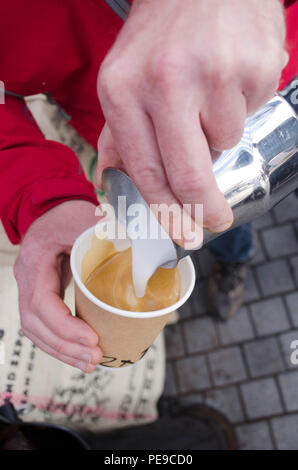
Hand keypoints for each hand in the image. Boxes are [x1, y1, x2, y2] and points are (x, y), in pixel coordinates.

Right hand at [14, 200, 102, 372]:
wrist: (51, 210)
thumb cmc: (68, 213)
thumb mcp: (86, 218)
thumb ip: (108, 234)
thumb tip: (142, 250)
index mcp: (36, 259)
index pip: (41, 301)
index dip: (64, 325)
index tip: (91, 338)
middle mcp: (27, 277)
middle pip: (35, 323)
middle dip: (65, 345)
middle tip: (95, 357)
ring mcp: (29, 288)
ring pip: (36, 330)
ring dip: (62, 351)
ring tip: (89, 363)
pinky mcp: (39, 295)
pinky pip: (42, 326)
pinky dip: (59, 343)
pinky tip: (79, 353)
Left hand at [97, 0, 286, 246]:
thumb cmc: (160, 37)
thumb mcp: (123, 79)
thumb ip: (119, 134)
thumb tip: (115, 180)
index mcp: (124, 90)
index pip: (147, 171)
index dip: (167, 211)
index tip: (182, 233)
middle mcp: (167, 83)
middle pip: (191, 176)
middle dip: (205, 210)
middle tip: (214, 220)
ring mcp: (215, 74)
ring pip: (225, 143)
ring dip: (218, 136)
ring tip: (208, 96)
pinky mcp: (255, 68)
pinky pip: (249, 114)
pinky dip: (238, 108)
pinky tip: (226, 79)